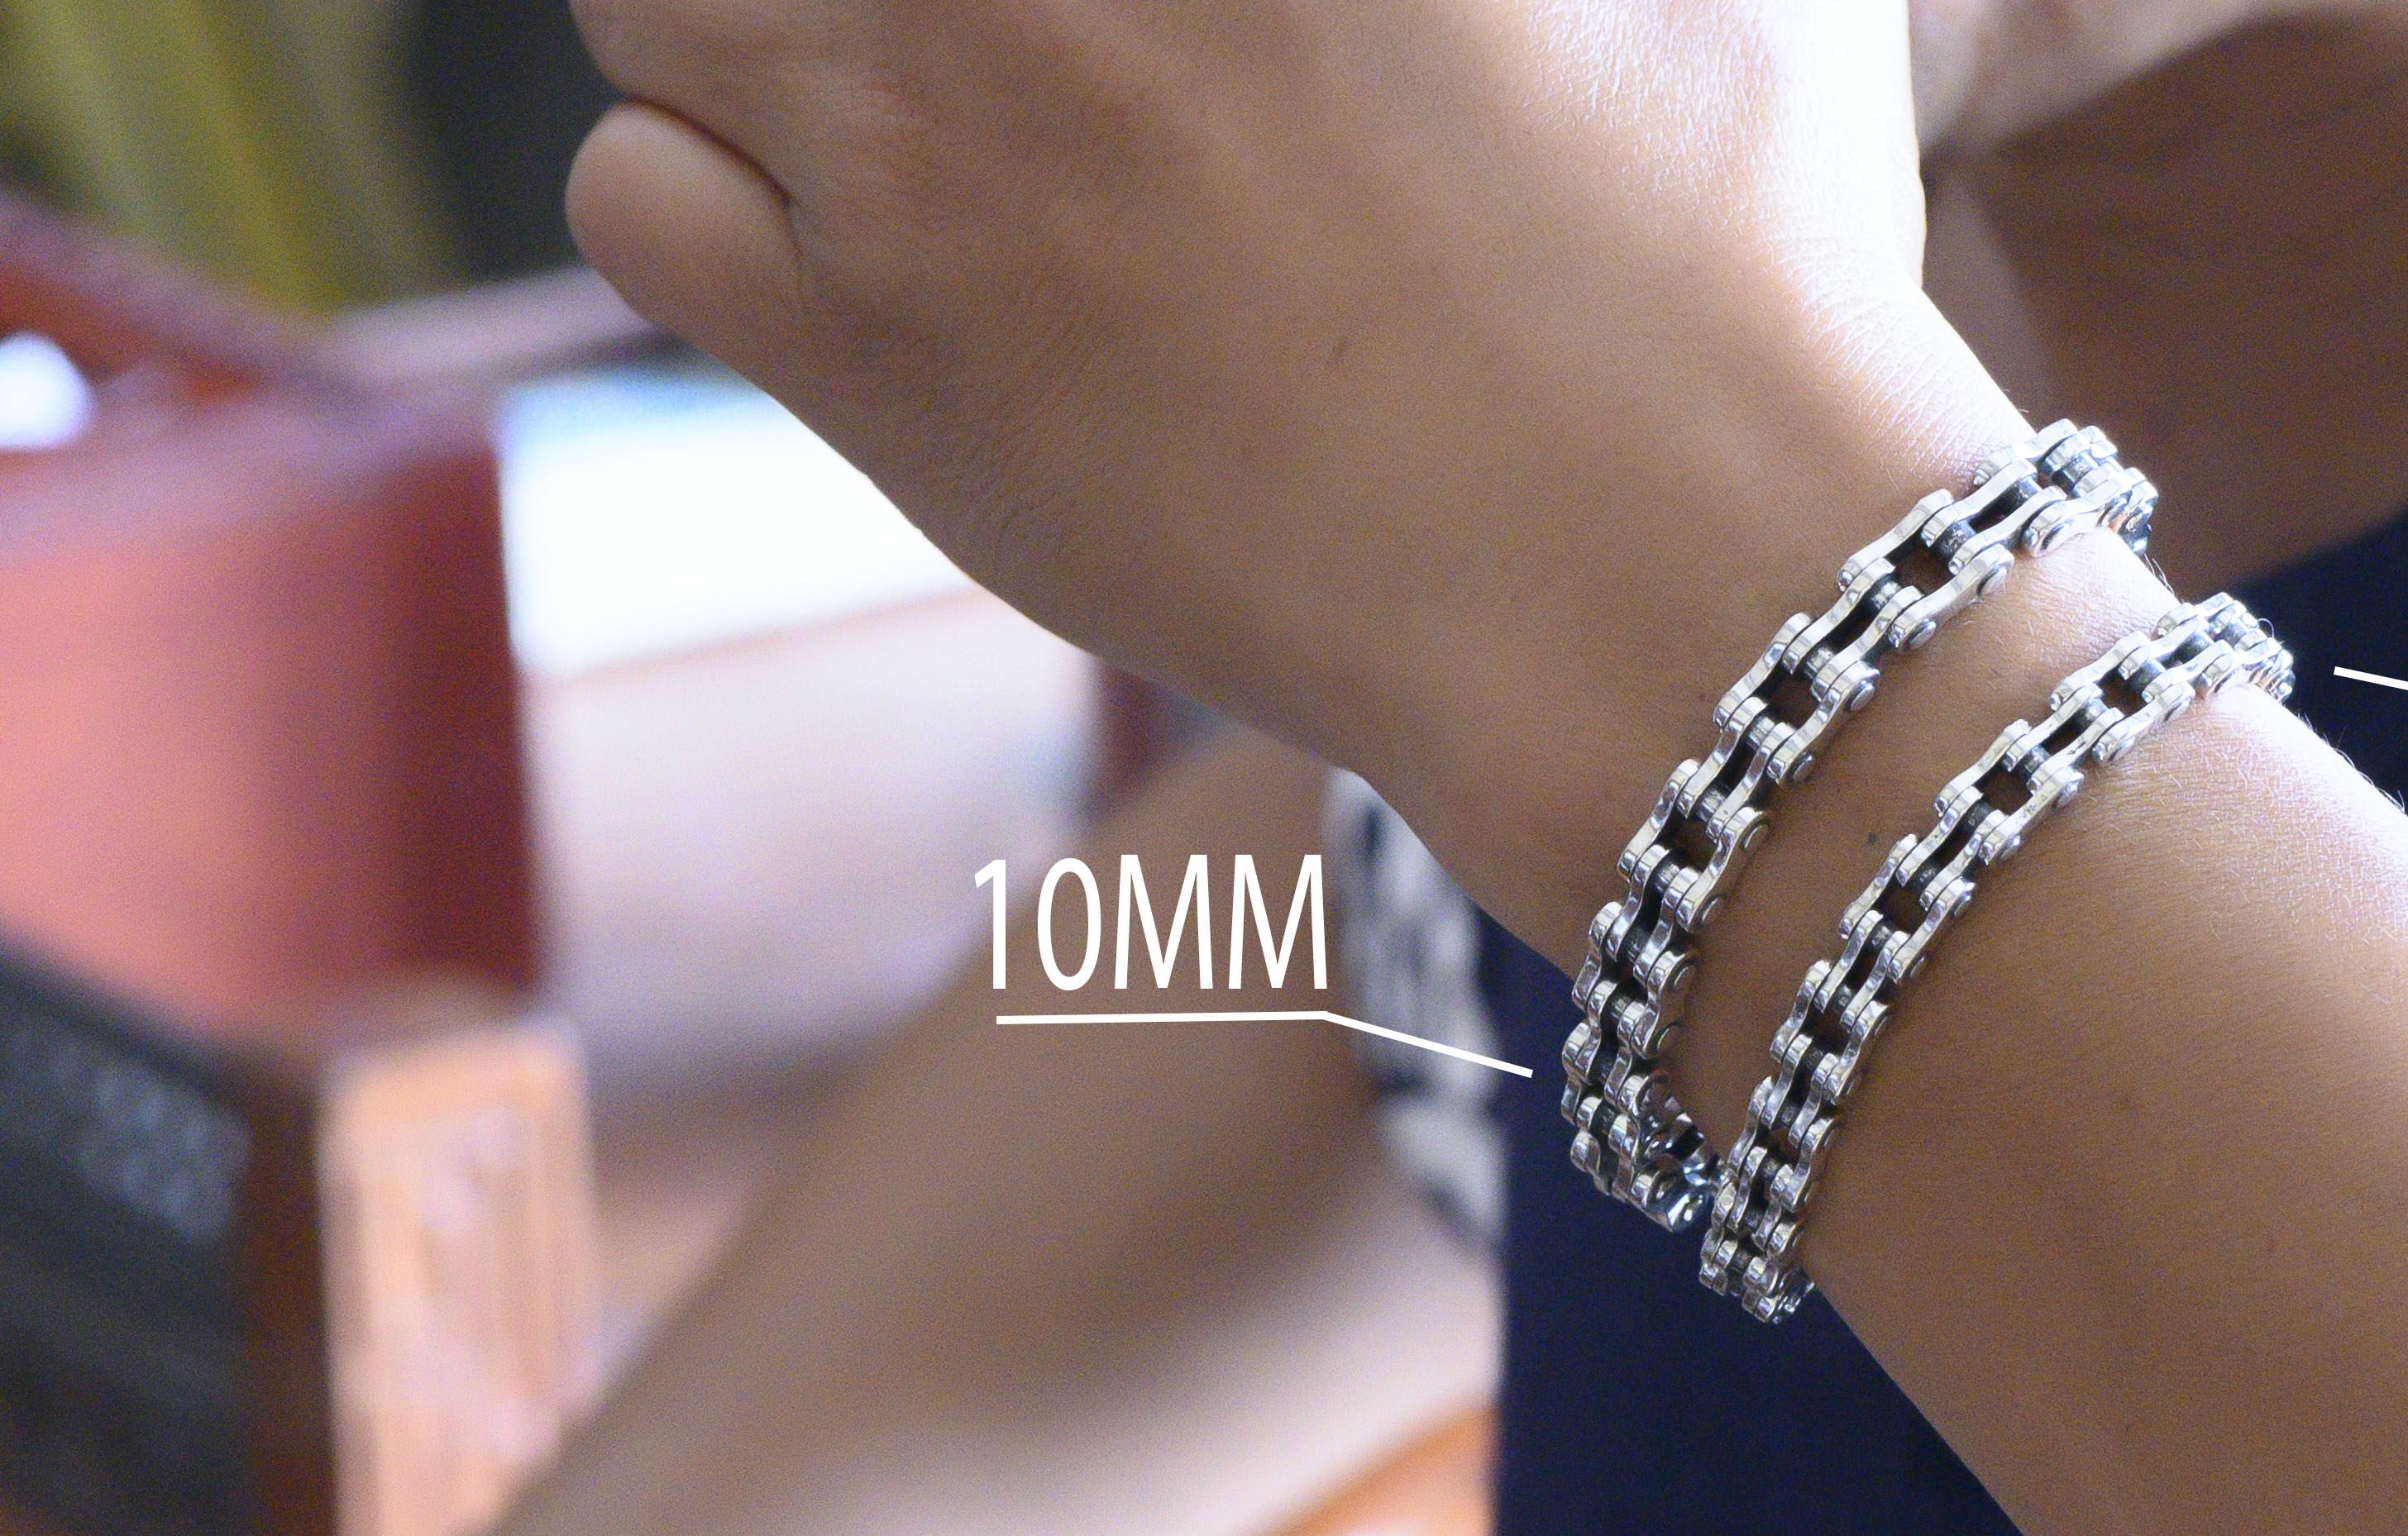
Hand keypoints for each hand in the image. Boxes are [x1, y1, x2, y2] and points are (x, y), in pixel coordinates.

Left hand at [562, 0, 2025, 952]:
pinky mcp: (871, 342)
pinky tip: (860, 260)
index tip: (1100, 42)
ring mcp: (928, 121)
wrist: (1676, 584)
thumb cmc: (1751, 283)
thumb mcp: (1757, 2)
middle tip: (962, 47)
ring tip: (882, 115)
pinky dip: (705, 201)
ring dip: (742, 34)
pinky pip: (627, 194)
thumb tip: (1535, 10)